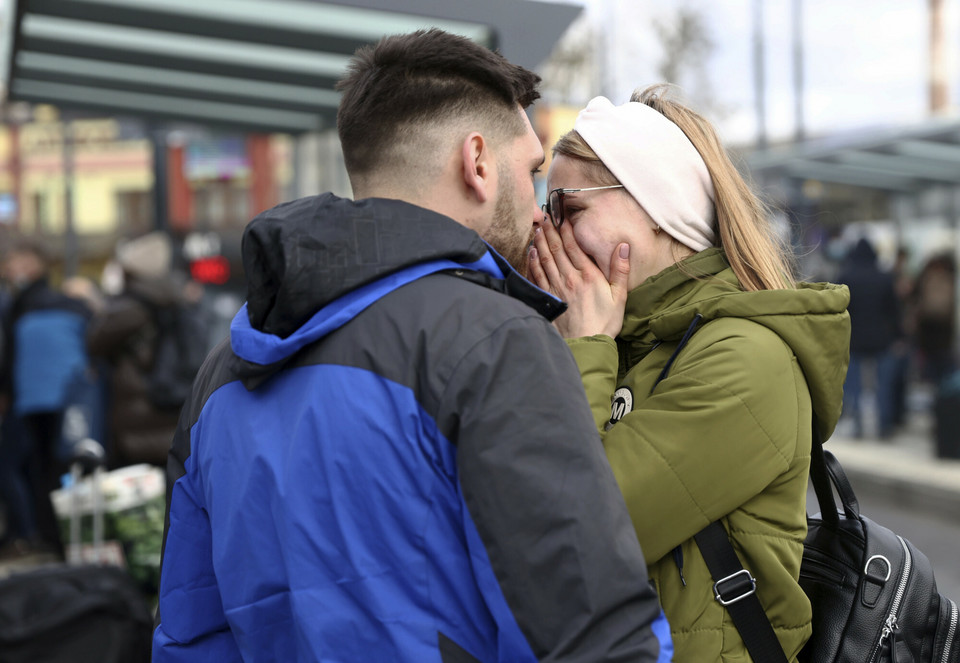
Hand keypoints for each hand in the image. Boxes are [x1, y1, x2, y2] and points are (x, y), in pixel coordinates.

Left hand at [528, 219, 629, 338]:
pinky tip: (531, 253)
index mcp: (588, 275)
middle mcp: (570, 278)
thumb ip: (620, 270)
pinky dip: (533, 262)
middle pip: (557, 249)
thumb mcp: (619, 296)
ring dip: (540, 243)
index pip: (574, 246)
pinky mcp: (548, 298)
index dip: (567, 230)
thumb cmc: (605, 322)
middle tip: (544, 217)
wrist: (586, 344)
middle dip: (550, 231)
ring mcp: (557, 288)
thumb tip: (623, 246)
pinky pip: (537, 275)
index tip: (562, 217)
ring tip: (537, 229)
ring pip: (545, 259)